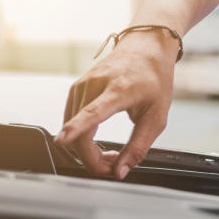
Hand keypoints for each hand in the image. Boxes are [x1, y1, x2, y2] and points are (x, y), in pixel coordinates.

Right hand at [54, 29, 177, 178]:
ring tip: (113, 154)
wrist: (146, 47)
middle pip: (80, 131)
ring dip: (87, 150)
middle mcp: (95, 85)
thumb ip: (138, 147)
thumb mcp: (157, 117)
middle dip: (92, 159)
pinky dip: (82, 137)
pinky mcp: (76, 88)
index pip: (93, 112)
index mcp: (119, 90)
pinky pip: (72, 120)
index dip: (76, 129)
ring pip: (72, 129)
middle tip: (113, 167)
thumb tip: (120, 172)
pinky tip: (99, 140)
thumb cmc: (155, 79)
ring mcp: (82, 85)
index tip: (61, 139)